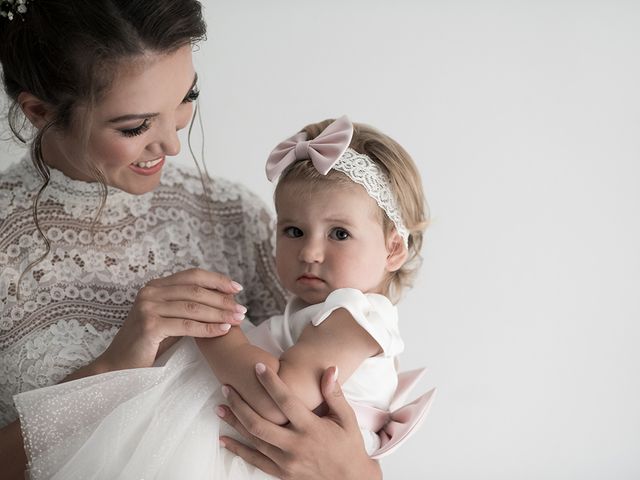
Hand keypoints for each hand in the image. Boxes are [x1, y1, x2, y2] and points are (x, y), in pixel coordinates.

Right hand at [97, 268, 245, 370]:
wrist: (119, 366)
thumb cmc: (149, 344)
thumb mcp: (169, 318)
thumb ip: (187, 306)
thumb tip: (222, 299)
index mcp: (155, 286)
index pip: (192, 275)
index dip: (216, 280)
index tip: (237, 288)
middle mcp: (150, 292)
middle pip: (195, 290)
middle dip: (222, 299)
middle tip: (242, 309)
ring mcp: (148, 308)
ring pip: (193, 307)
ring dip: (219, 313)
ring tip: (238, 319)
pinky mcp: (150, 326)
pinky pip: (186, 325)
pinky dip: (208, 327)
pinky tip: (222, 330)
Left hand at [217, 365, 381, 479]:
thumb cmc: (349, 446)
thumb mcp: (347, 418)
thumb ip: (334, 393)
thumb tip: (329, 368)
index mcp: (311, 428)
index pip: (286, 400)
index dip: (270, 382)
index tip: (258, 366)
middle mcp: (296, 445)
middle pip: (260, 422)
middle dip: (240, 403)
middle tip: (226, 387)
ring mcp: (286, 462)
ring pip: (254, 440)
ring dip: (235, 422)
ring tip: (220, 407)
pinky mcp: (281, 473)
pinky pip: (255, 461)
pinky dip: (237, 449)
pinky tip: (224, 439)